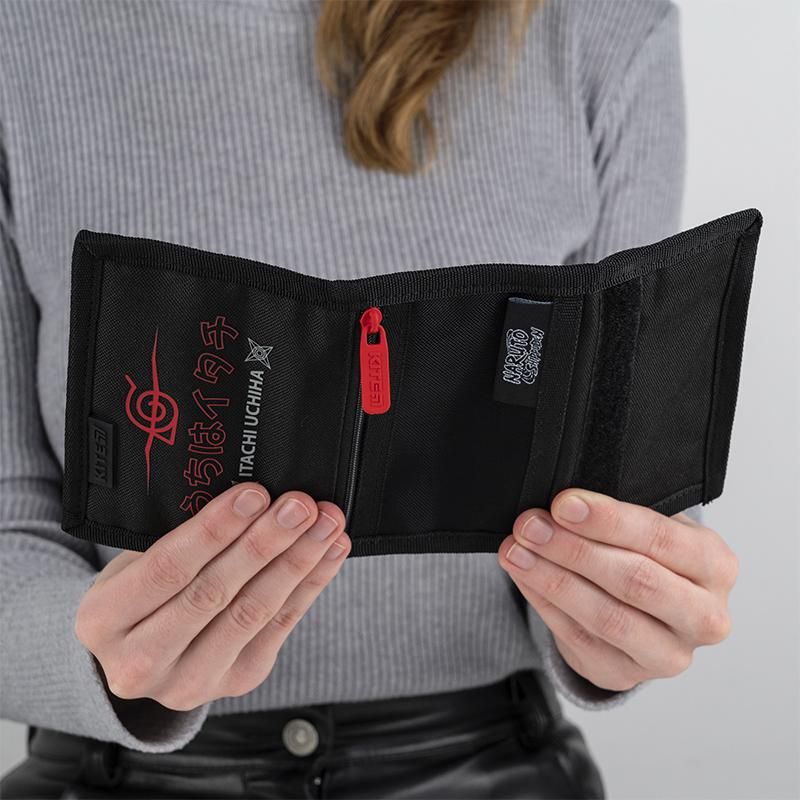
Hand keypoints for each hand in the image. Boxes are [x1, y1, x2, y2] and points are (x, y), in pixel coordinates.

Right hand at [75, 482, 349, 710]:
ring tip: (325, 524)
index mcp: (103, 621)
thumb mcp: (133, 564)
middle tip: (300, 505)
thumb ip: (178, 539)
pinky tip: (330, 551)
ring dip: (298, 562)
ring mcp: (189, 681)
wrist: (139, 655)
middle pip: (214, 594)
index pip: (166, 569)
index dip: (215, 530)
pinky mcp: (236, 682)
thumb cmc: (140, 593)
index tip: (254, 494)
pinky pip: (280, 627)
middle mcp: (140, 662)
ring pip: (254, 613)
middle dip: (265, 543)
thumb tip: (251, 497)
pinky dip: (310, 584)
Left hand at [498, 489, 738, 691]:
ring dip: (552, 579)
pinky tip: (524, 575)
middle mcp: (704, 617)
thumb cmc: (648, 553)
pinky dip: (544, 603)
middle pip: (635, 582)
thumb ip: (619, 516)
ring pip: (606, 617)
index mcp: (715, 565)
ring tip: (517, 550)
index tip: (562, 504)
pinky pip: (579, 639)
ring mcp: (668, 655)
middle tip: (531, 526)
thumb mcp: (649, 526)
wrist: (649, 608)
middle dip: (574, 550)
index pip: (661, 539)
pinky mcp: (625, 675)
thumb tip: (565, 504)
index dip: (608, 521)